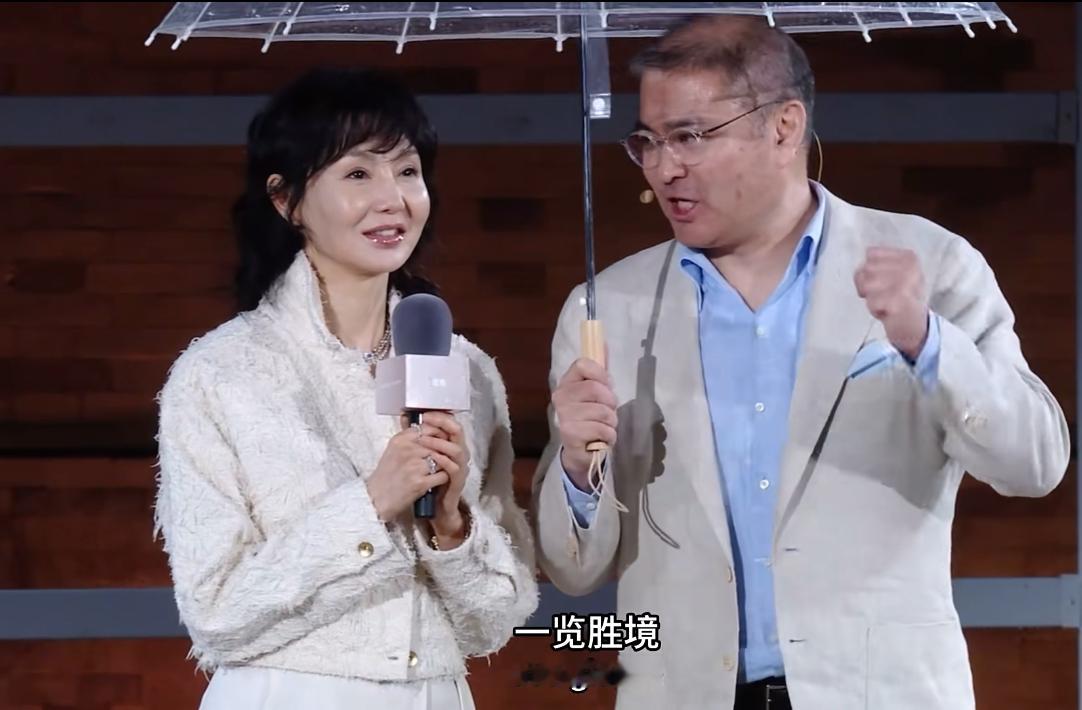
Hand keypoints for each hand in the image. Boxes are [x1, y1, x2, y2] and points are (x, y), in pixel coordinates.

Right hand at [366, 425, 450, 523]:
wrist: (376, 499)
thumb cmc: (386, 475)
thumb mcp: (394, 450)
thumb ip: (410, 438)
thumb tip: (432, 428)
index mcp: (400, 440)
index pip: (429, 428)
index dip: (438, 435)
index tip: (441, 442)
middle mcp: (407, 450)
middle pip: (438, 444)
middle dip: (442, 453)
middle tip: (441, 460)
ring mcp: (414, 466)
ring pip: (442, 459)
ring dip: (443, 466)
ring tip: (436, 471)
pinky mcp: (420, 482)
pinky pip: (442, 475)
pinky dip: (442, 479)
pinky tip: (435, 481)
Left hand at [415, 411, 470, 548]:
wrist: (436, 506)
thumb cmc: (429, 479)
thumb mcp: (422, 455)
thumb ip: (417, 436)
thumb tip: (405, 416)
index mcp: (451, 445)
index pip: (451, 423)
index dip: (440, 416)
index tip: (424, 412)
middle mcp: (460, 454)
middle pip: (458, 431)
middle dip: (442, 423)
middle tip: (426, 420)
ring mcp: (460, 467)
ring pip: (457, 449)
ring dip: (440, 443)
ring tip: (424, 439)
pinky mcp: (457, 481)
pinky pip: (454, 468)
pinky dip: (443, 461)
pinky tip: (431, 458)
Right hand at [552, 358, 617, 490]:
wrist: (580, 450)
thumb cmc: (590, 417)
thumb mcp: (596, 392)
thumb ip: (599, 370)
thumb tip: (605, 343)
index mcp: (566, 382)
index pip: (583, 364)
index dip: (601, 373)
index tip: (607, 385)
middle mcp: (560, 397)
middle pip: (595, 388)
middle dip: (611, 402)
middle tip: (609, 411)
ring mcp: (564, 416)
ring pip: (602, 411)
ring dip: (611, 421)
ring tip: (604, 426)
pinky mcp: (570, 434)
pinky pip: (602, 429)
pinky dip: (609, 436)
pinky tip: (602, 438)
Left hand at [854, 247, 929, 359]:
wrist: (914, 326)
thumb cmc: (898, 297)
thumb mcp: (890, 274)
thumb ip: (874, 265)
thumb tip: (860, 270)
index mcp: (908, 257)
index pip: (871, 254)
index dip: (867, 270)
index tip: (881, 281)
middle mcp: (909, 267)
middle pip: (866, 269)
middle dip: (866, 285)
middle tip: (883, 295)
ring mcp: (906, 283)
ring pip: (866, 285)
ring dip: (871, 298)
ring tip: (885, 302)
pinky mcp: (900, 300)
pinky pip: (871, 302)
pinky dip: (874, 310)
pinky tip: (887, 312)